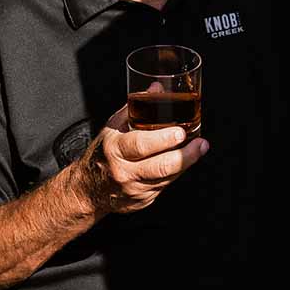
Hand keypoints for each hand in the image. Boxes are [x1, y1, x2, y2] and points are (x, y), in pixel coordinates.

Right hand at [72, 105, 208, 215]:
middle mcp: (124, 172)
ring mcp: (134, 190)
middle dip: (185, 155)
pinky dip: (175, 173)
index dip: (164, 139)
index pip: (141, 145)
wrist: (88, 190)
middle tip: (200, 143)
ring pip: (167, 177)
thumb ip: (134, 107)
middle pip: (161, 166)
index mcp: (115, 149)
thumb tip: (157, 88)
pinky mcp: (142, 201)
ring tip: (199, 148)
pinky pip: (164, 186)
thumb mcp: (112, 128)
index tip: (181, 133)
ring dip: (186, 163)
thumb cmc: (102, 153)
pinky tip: (182, 162)